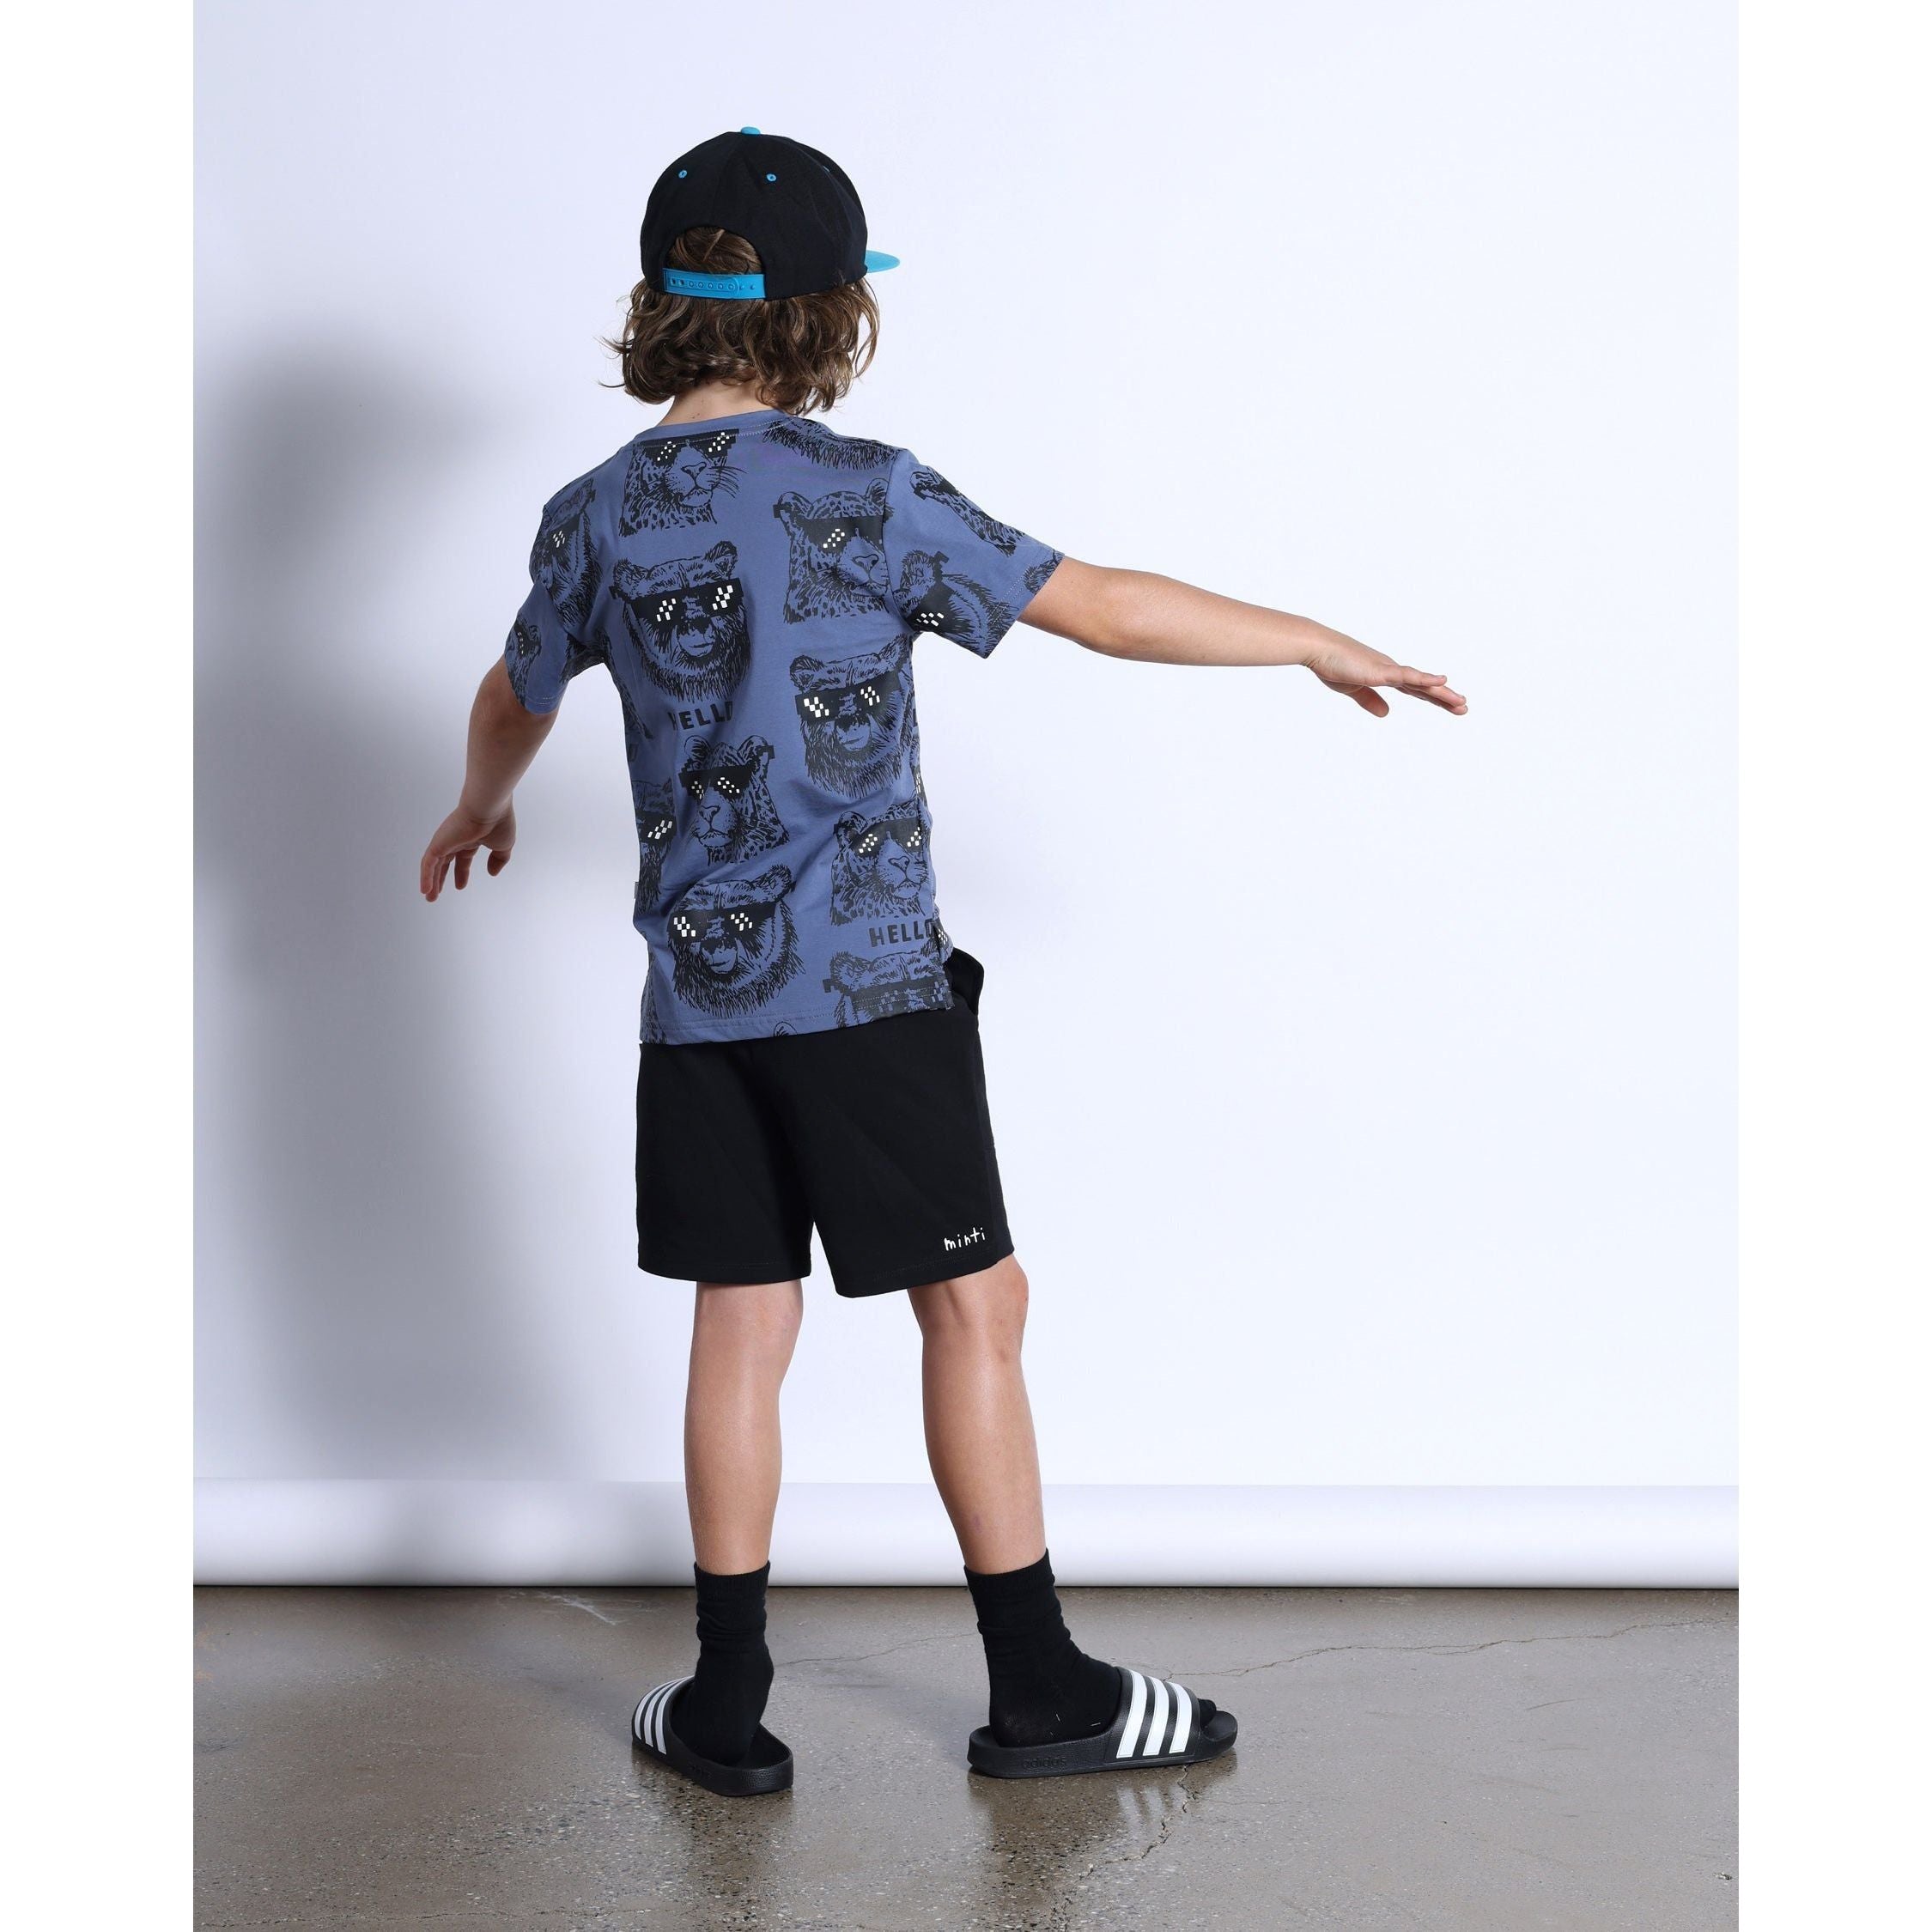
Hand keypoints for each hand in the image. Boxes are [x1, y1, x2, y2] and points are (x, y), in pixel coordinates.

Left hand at [420, 801, 516, 901]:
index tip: (460, 886)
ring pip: (434, 865)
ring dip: (431, 882)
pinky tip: (425, 890)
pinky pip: (428, 863)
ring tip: (429, 897)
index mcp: (471, 839)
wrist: (489, 806)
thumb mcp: (503, 846)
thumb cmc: (499, 821)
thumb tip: (492, 873)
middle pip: (444, 863)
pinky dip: (425, 876)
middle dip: (440, 879)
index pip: (463, 858)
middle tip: (436, 895)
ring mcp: (445, 841)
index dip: (461, 873)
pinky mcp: (438, 843)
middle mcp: (456, 839)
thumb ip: (499, 860)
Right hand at [1302, 627, 1466, 716]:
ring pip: (1421, 682)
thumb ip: (1369, 701)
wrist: (1318, 649)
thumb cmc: (1332, 664)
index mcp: (1386, 676)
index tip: (1451, 705)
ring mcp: (1388, 669)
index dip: (1433, 698)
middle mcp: (1392, 670)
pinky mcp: (1381, 670)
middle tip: (1464, 707)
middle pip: (1424, 687)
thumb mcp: (1353, 689)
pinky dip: (1425, 678)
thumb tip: (1386, 713)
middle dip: (1444, 697)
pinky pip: (1407, 676)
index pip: (1415, 689)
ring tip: (1460, 701)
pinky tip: (1441, 680)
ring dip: (1441, 692)